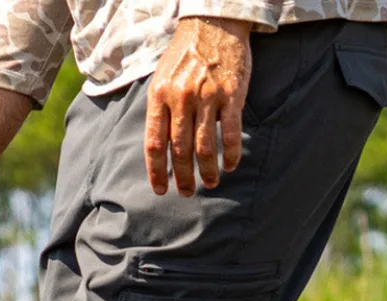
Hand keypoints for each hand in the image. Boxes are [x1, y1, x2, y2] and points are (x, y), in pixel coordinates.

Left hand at [146, 17, 252, 196]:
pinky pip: (230, 134)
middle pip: (180, 151)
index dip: (157, 172)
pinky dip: (230, 155)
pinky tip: (230, 166)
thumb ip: (161, 110)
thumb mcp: (162, 78)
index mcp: (160, 95)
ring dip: (207, 172)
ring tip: (210, 183)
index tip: (161, 190)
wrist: (212, 22)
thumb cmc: (185, 54)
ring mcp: (206, 96)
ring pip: (204, 148)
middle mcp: (181, 97)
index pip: (155, 144)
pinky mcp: (231, 95)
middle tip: (187, 192)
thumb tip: (161, 149)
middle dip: (183, 178)